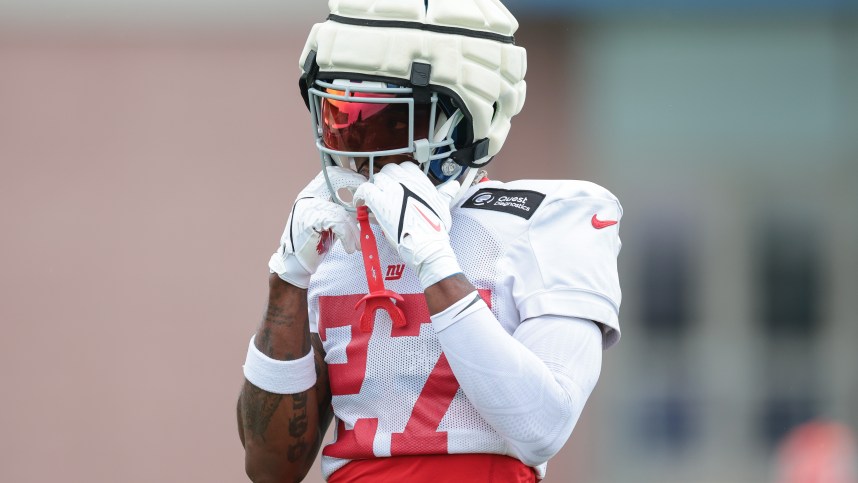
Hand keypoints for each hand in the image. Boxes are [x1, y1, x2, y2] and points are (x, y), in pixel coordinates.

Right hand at [269, 167, 365, 287]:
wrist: (296, 263)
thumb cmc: (316, 242)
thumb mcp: (331, 221)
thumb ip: (342, 209)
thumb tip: (365, 203)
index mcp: (312, 192)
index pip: (332, 173)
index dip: (350, 176)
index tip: (364, 187)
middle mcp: (307, 195)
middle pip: (334, 178)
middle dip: (355, 186)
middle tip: (366, 205)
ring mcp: (306, 206)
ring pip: (340, 210)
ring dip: (353, 229)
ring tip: (359, 243)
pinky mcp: (309, 220)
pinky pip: (336, 222)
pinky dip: (347, 236)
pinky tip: (351, 248)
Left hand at [353, 162, 461, 288]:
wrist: (427, 245)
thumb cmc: (436, 230)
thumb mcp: (444, 206)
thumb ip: (446, 193)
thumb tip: (454, 185)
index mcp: (420, 181)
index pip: (405, 167)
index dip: (398, 176)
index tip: (396, 186)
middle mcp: (406, 181)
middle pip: (388, 171)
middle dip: (385, 181)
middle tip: (384, 195)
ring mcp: (392, 190)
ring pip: (376, 179)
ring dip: (374, 189)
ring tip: (373, 202)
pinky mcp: (379, 201)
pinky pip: (364, 190)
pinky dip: (360, 196)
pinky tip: (360, 204)